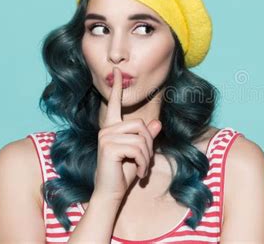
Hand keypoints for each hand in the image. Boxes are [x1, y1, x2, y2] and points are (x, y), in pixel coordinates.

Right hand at [93, 67, 161, 200]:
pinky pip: (137, 148)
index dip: (117, 87)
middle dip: (149, 144)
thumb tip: (157, 123)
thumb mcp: (139, 152)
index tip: (118, 71)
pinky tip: (138, 173)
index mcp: (112, 127)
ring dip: (146, 156)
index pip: (114, 103)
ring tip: (141, 168)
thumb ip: (146, 137)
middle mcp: (107, 129)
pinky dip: (143, 163)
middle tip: (145, 162)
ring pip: (141, 137)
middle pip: (140, 124)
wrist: (112, 192)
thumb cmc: (124, 172)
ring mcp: (106, 137)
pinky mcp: (108, 147)